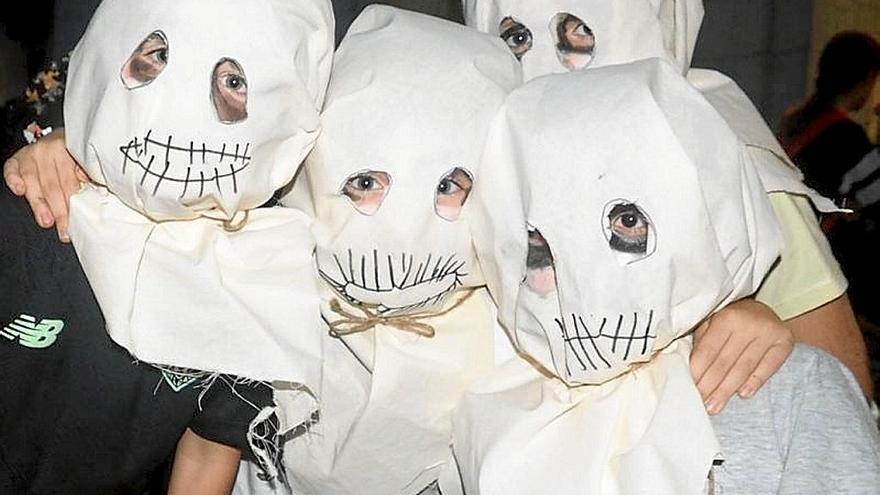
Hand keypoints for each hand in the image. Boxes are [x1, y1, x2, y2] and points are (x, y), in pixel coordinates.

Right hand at [3, 129, 86, 241]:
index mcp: (70, 152)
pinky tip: (19, 191)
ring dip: (39, 204)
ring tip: (46, 220)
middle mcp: (49, 151)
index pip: (70, 184)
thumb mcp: (87, 165)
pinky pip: (11, 169)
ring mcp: (31, 154)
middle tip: (64, 230)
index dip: (74, 205)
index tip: (77, 223)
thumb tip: (95, 200)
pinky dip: (13, 180)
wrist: (62, 140)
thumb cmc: (77, 155)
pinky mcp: (17, 158)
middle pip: (52, 186)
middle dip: (59, 211)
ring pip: (33, 182)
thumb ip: (88, 180)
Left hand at [690, 298, 793, 414]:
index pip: (709, 350)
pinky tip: (743, 394)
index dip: (698, 372)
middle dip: (710, 386)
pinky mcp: (784, 343)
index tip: (689, 389)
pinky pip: (768, 367)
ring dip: (727, 390)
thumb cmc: (731, 320)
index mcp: (726, 317)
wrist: (763, 310)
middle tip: (700, 404)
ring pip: (744, 368)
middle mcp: (748, 324)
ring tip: (714, 407)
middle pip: (725, 362)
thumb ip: (702, 343)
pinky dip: (755, 382)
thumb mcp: (712, 322)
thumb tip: (692, 374)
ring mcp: (768, 333)